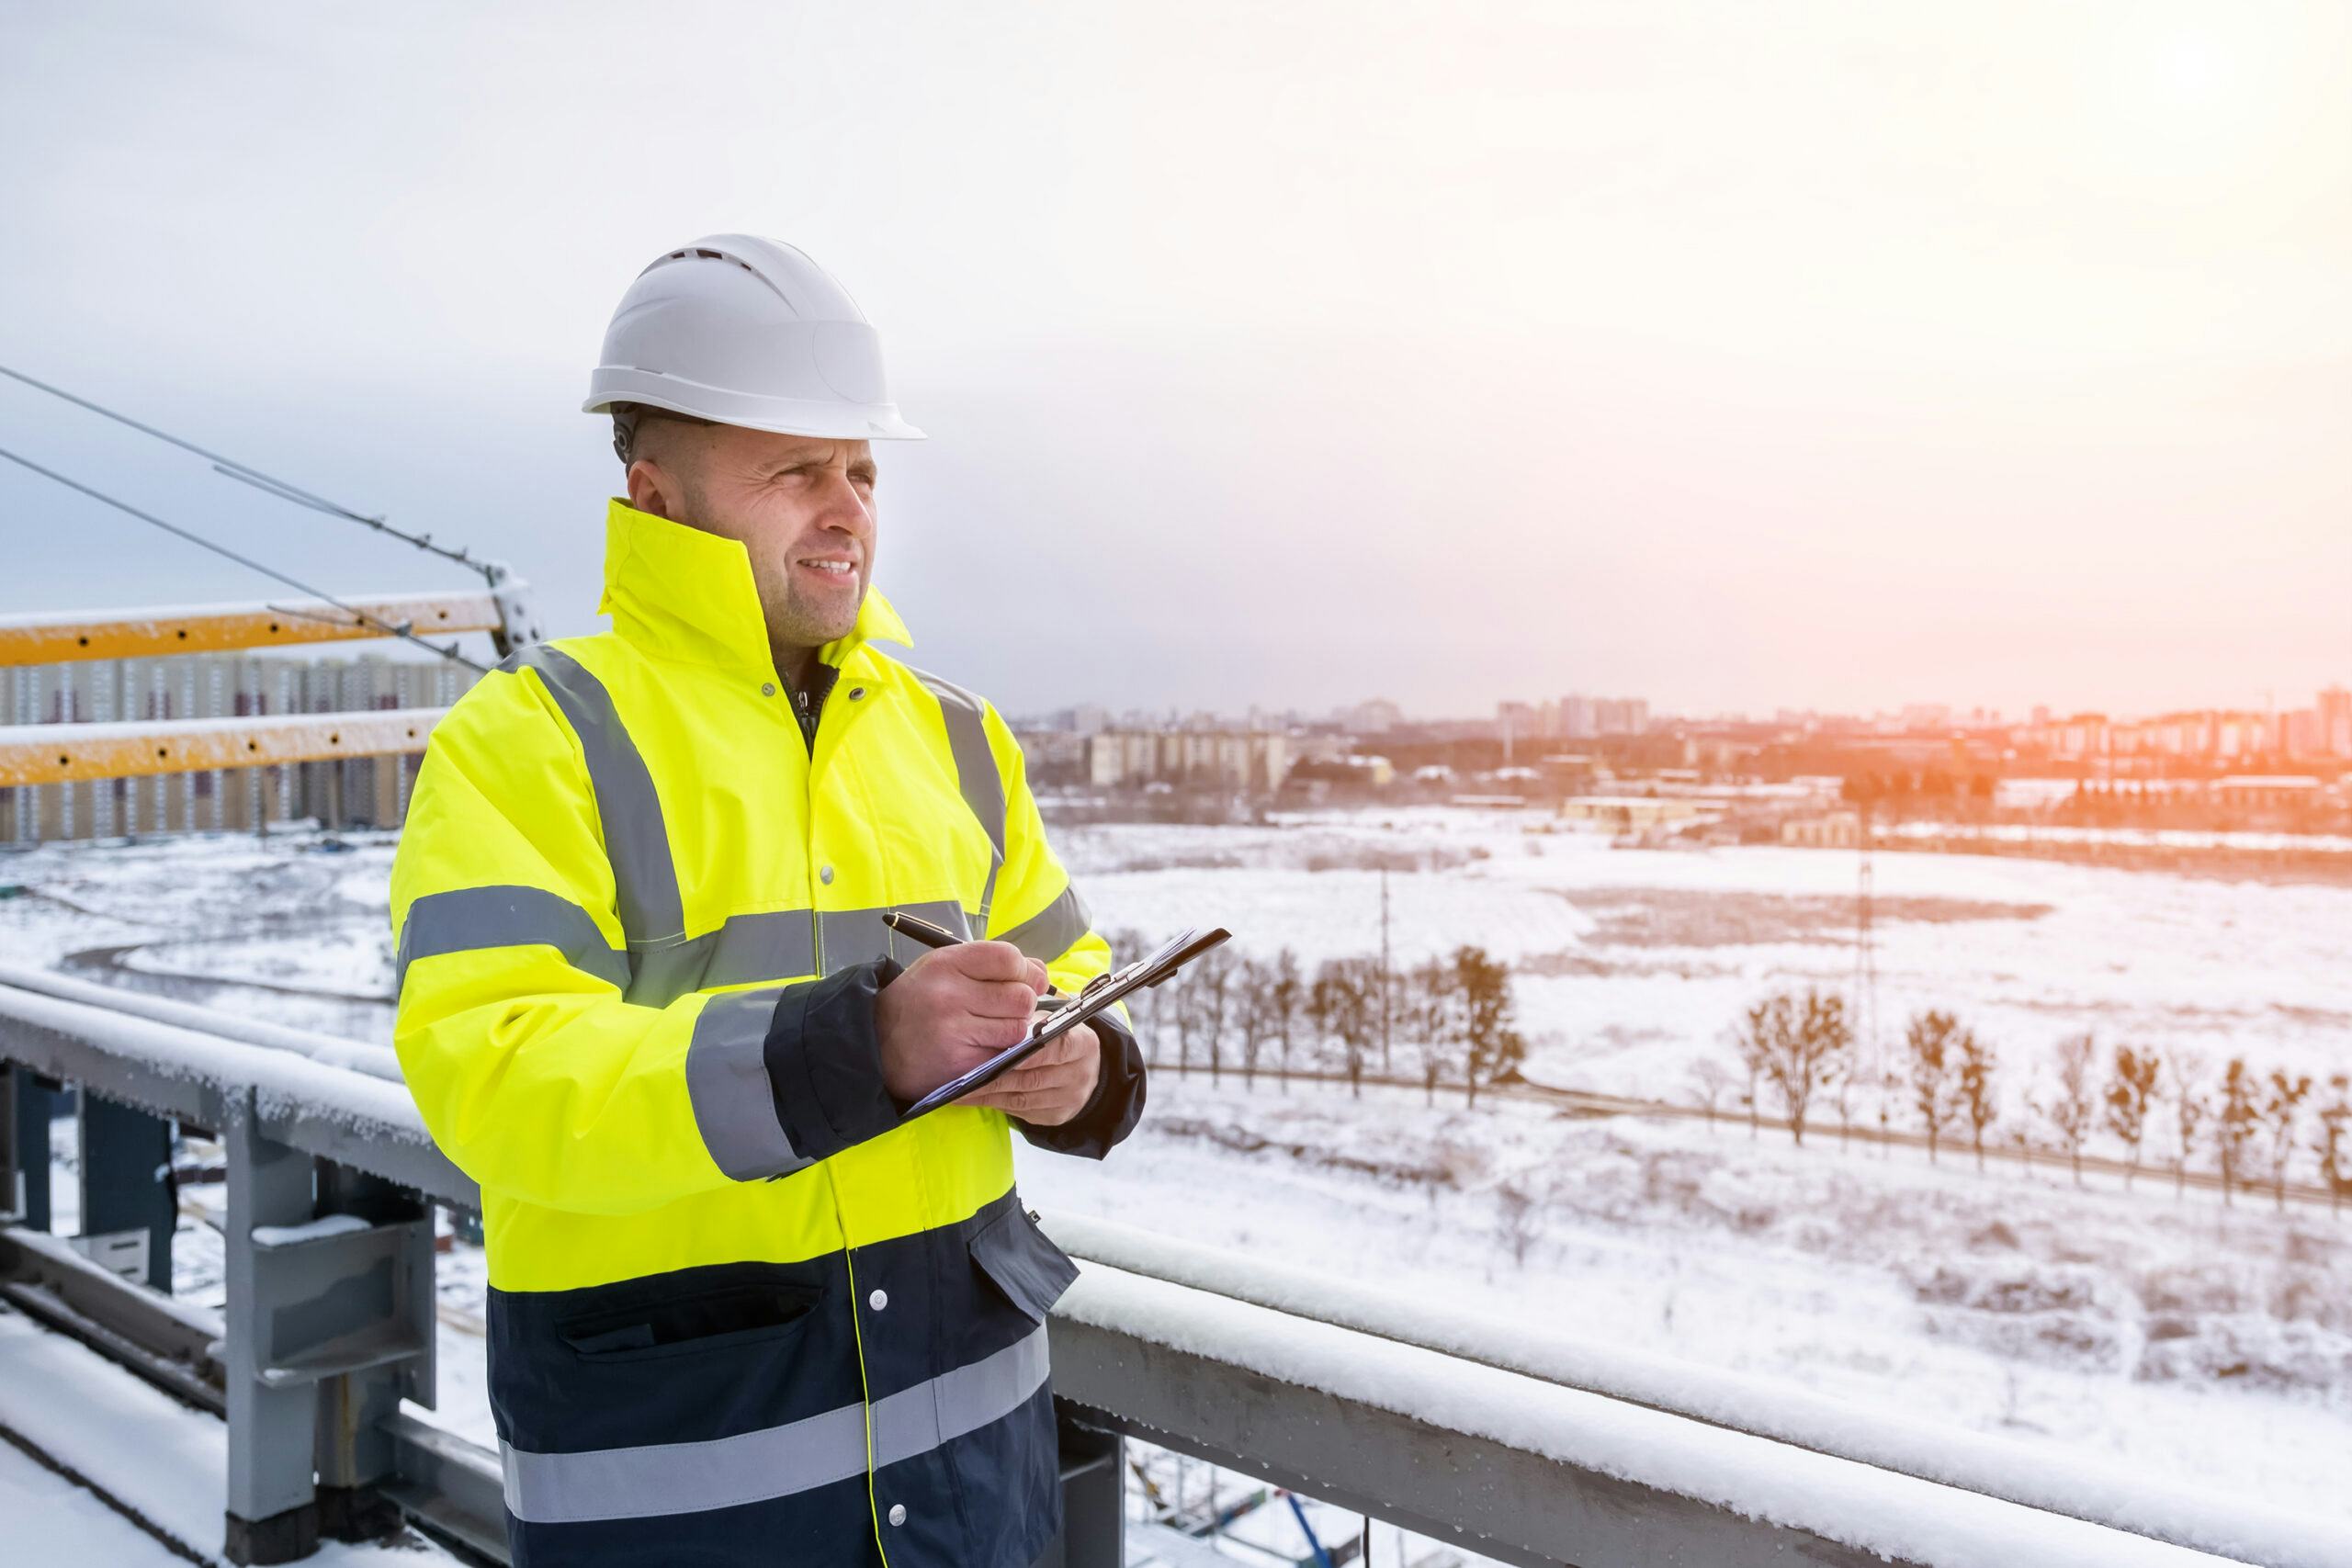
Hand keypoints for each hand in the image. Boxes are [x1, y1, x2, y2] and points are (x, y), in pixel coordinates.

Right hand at [873, 941, 1047, 1101]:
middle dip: (1022, 1004)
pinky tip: (981, 1048)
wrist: (874, 1045)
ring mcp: (954, 1033)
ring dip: (1013, 1031)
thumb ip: (991, 964)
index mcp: (946, 964)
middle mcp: (949, 996)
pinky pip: (1004, 1056)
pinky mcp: (960, 1065)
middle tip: (1004, 1010)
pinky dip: (1001, 1053)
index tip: (1021, 980)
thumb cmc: (918, 1001)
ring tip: (990, 1029)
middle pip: (1021, 996)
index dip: (1025, 971)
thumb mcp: (944, 969)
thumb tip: (1042, 973)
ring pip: (1018, 1029)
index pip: (1009, 959)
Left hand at [957, 1022, 1100, 1126]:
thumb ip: (1029, 1026)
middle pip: (1033, 1078)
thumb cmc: (1058, 1039)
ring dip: (990, 1096)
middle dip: (996, 1079)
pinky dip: (997, 1105)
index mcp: (1083, 1044)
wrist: (1083, 1068)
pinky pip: (1022, 1112)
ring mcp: (1070, 1098)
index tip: (998, 1057)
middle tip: (964, 1078)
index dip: (1027, 1054)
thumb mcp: (1051, 1023)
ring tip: (961, 1092)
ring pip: (1024, 1099)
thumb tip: (994, 1033)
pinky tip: (976, 1099)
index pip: (1056, 1048)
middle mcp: (1080, 1074)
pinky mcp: (1057, 1116)